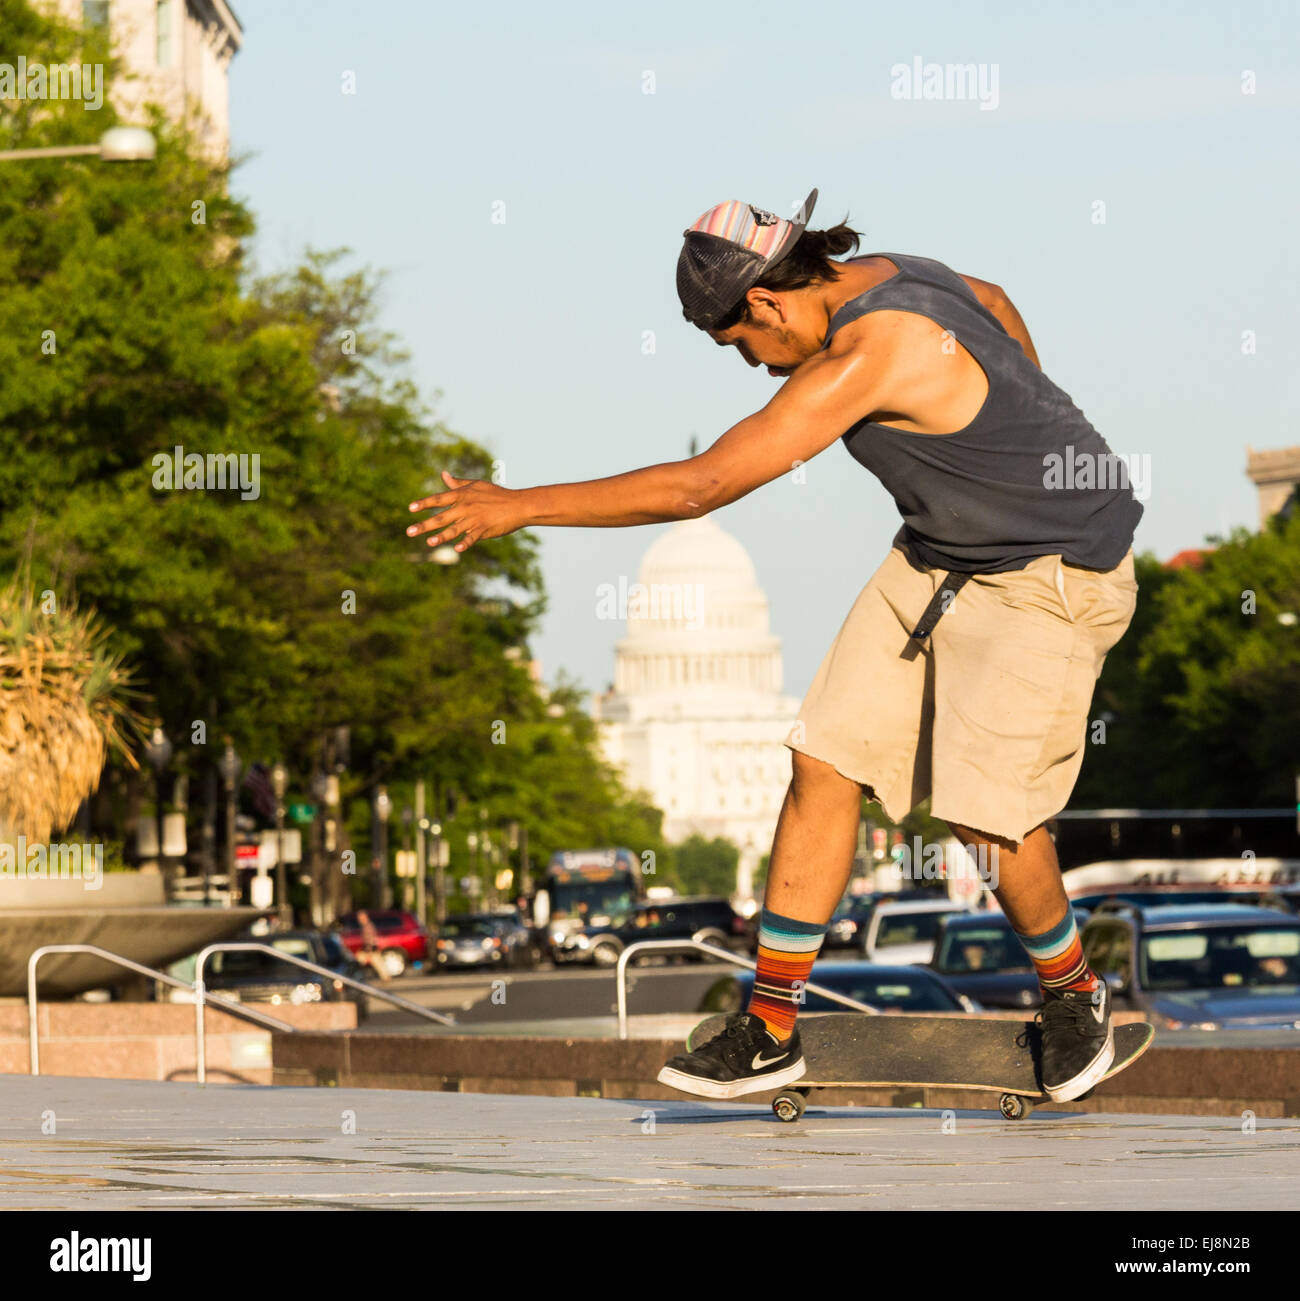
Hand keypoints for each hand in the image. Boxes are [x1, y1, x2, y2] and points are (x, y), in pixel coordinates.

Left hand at [406, 471, 522, 552]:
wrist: (518, 505)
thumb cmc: (496, 494)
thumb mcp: (476, 485)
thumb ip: (457, 483)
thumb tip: (443, 474)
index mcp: (462, 495)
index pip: (439, 499)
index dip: (424, 503)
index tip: (411, 508)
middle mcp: (465, 507)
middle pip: (441, 517)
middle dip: (424, 525)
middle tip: (409, 532)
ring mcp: (474, 519)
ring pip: (454, 529)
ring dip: (440, 536)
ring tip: (429, 542)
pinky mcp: (484, 530)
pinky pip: (472, 538)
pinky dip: (465, 543)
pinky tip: (456, 549)